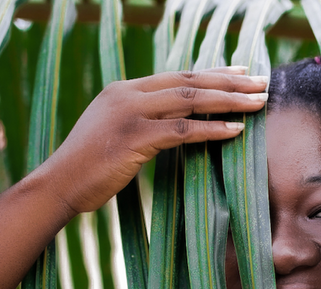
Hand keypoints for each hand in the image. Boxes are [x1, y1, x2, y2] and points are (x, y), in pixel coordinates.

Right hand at [42, 67, 268, 216]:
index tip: (241, 72)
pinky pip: (183, 130)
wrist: (58, 184)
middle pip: (190, 81)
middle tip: (261, 82)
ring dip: (229, 101)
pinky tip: (236, 130)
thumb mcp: (114, 133)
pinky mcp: (134, 138)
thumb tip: (174, 123)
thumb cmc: (87, 167)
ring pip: (191, 101)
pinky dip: (212, 130)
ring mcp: (130, 113)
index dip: (213, 73)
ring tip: (258, 103)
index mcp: (123, 89)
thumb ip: (141, 121)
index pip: (177, 76)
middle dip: (230, 81)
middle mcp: (128, 94)